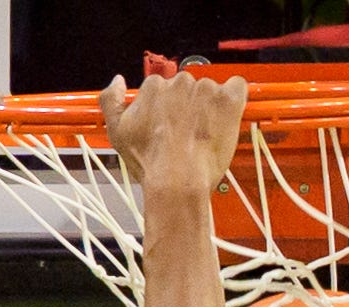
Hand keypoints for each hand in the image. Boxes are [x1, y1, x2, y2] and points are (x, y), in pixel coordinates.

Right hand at [98, 73, 247, 192]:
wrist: (176, 182)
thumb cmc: (150, 162)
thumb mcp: (117, 133)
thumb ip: (111, 102)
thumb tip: (117, 81)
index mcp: (154, 87)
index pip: (164, 89)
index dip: (168, 110)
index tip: (170, 127)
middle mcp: (179, 82)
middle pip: (188, 88)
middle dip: (189, 108)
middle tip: (188, 135)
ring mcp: (205, 89)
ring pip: (210, 91)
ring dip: (210, 108)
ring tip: (205, 136)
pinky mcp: (228, 100)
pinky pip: (237, 87)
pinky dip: (234, 98)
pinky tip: (227, 117)